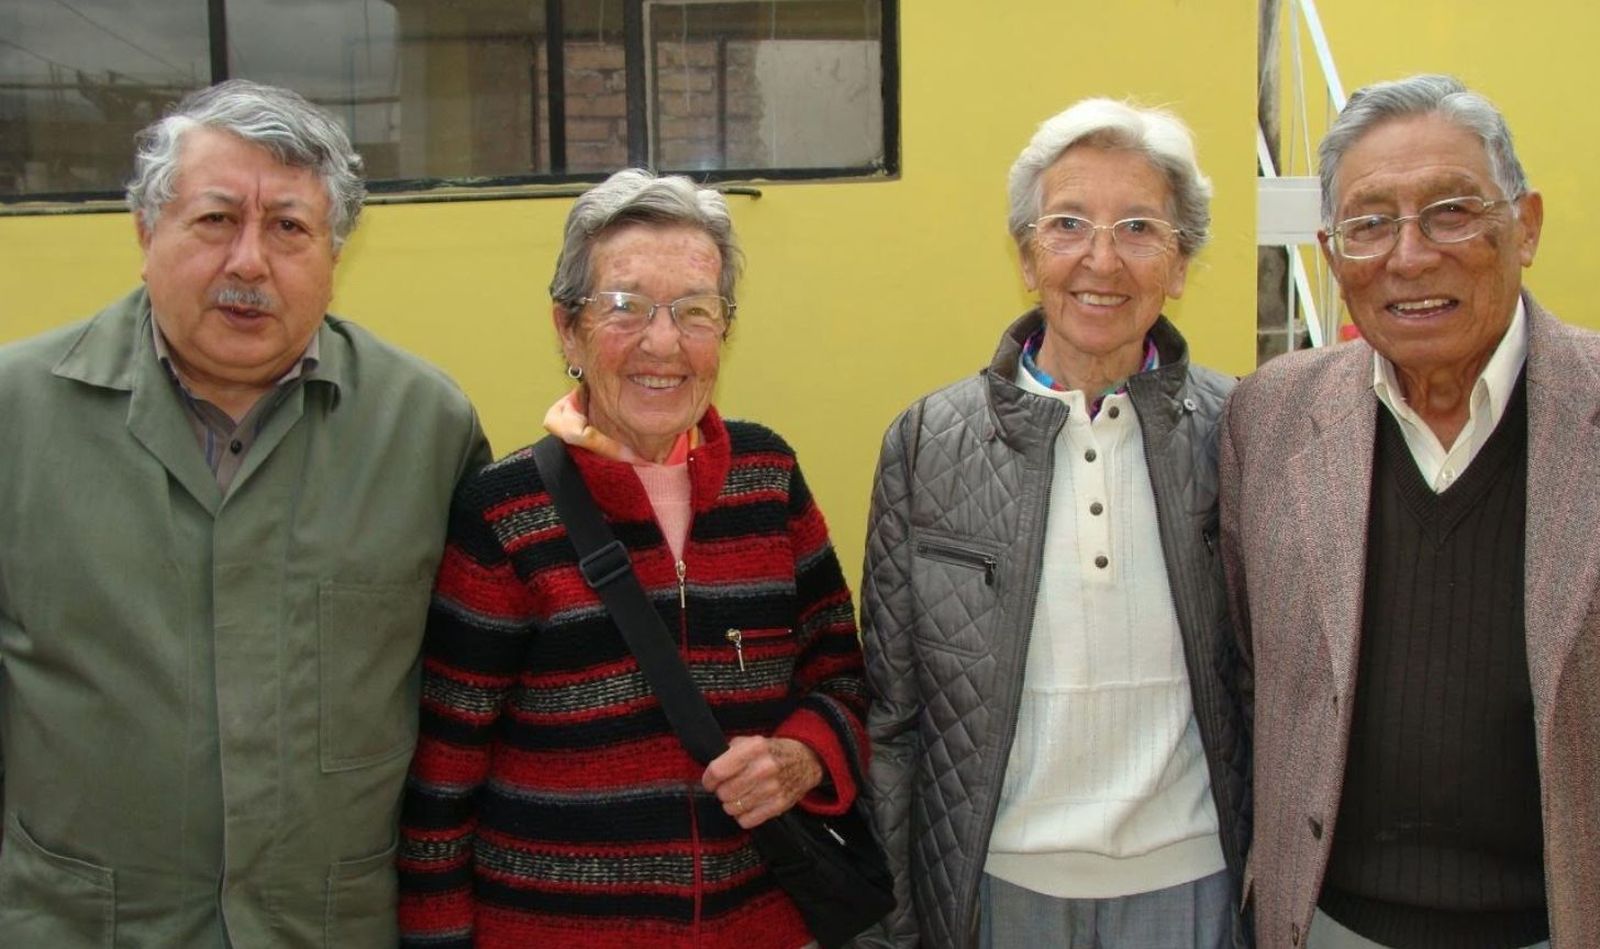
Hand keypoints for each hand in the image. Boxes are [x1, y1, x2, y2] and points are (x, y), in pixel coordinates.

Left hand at [701, 736, 823, 829]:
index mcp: (755, 748)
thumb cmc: (772, 752)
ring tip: (740, 795)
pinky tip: (749, 805)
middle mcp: (764, 767)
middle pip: (724, 792)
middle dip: (721, 792)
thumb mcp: (751, 741)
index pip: (718, 771)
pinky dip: (743, 815)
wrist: (806, 760)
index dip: (709, 779)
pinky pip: (746, 820)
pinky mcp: (779, 805)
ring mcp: (773, 788)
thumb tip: (711, 771)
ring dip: (732, 804)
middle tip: (728, 787)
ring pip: (733, 808)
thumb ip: (729, 753)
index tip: (711, 781)